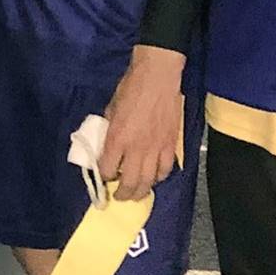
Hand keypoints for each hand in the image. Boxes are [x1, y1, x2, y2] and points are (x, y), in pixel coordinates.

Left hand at [99, 44, 184, 200]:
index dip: (104, 176)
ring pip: (149, 181)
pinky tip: (154, 177)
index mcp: (117, 138)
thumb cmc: (130, 88)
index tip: (104, 176)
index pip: (107, 169)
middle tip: (119, 196)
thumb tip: (107, 144)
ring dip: (141, 191)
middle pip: (129, 183)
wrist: (157, 77)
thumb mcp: (111, 109)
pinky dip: (159, 177)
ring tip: (136, 193)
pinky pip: (166, 170)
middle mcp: (136, 149)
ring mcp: (156, 149)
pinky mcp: (171, 145)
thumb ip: (109, 130)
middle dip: (123, 194)